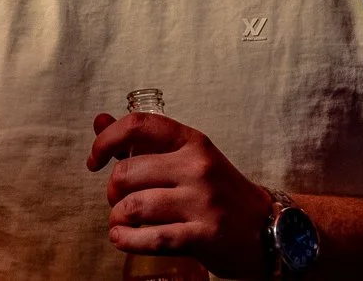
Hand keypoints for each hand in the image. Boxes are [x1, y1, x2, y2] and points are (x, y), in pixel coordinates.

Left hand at [88, 111, 274, 277]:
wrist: (267, 227)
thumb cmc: (219, 191)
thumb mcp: (187, 158)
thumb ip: (142, 142)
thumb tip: (100, 121)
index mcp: (193, 142)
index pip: (139, 125)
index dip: (106, 140)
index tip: (95, 159)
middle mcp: (198, 167)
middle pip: (127, 172)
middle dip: (112, 191)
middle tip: (118, 200)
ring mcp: (202, 202)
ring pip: (134, 206)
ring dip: (118, 218)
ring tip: (122, 222)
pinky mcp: (203, 236)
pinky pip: (150, 238)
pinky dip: (127, 240)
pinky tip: (123, 238)